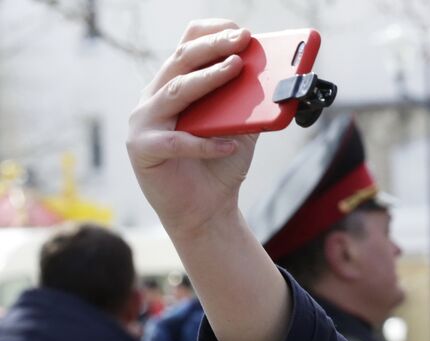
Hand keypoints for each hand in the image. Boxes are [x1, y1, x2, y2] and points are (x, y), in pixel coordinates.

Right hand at [127, 21, 255, 240]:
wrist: (207, 212)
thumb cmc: (221, 166)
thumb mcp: (241, 130)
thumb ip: (249, 105)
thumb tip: (276, 80)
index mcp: (175, 86)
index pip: (186, 47)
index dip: (210, 33)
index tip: (240, 29)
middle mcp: (154, 98)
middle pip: (182, 62)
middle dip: (214, 47)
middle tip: (243, 39)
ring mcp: (144, 122)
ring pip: (176, 92)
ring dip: (208, 79)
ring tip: (236, 68)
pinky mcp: (143, 150)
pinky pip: (177, 142)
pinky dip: (205, 143)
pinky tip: (230, 143)